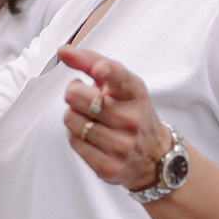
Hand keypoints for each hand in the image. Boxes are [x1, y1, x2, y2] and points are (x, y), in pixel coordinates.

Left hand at [58, 45, 172, 192]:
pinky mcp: (109, 166)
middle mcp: (131, 119)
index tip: (100, 68)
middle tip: (84, 97)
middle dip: (74, 93)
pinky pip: (73, 142)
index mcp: (135, 93)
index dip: (107, 71)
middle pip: (77, 96)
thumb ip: (91, 63)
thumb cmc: (132, 113)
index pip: (120, 78)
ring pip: (71, 119)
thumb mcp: (121, 86)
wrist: (154, 157)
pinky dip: (75, 135)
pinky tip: (90, 134)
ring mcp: (121, 145)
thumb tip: (64, 51)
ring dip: (74, 116)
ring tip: (89, 118)